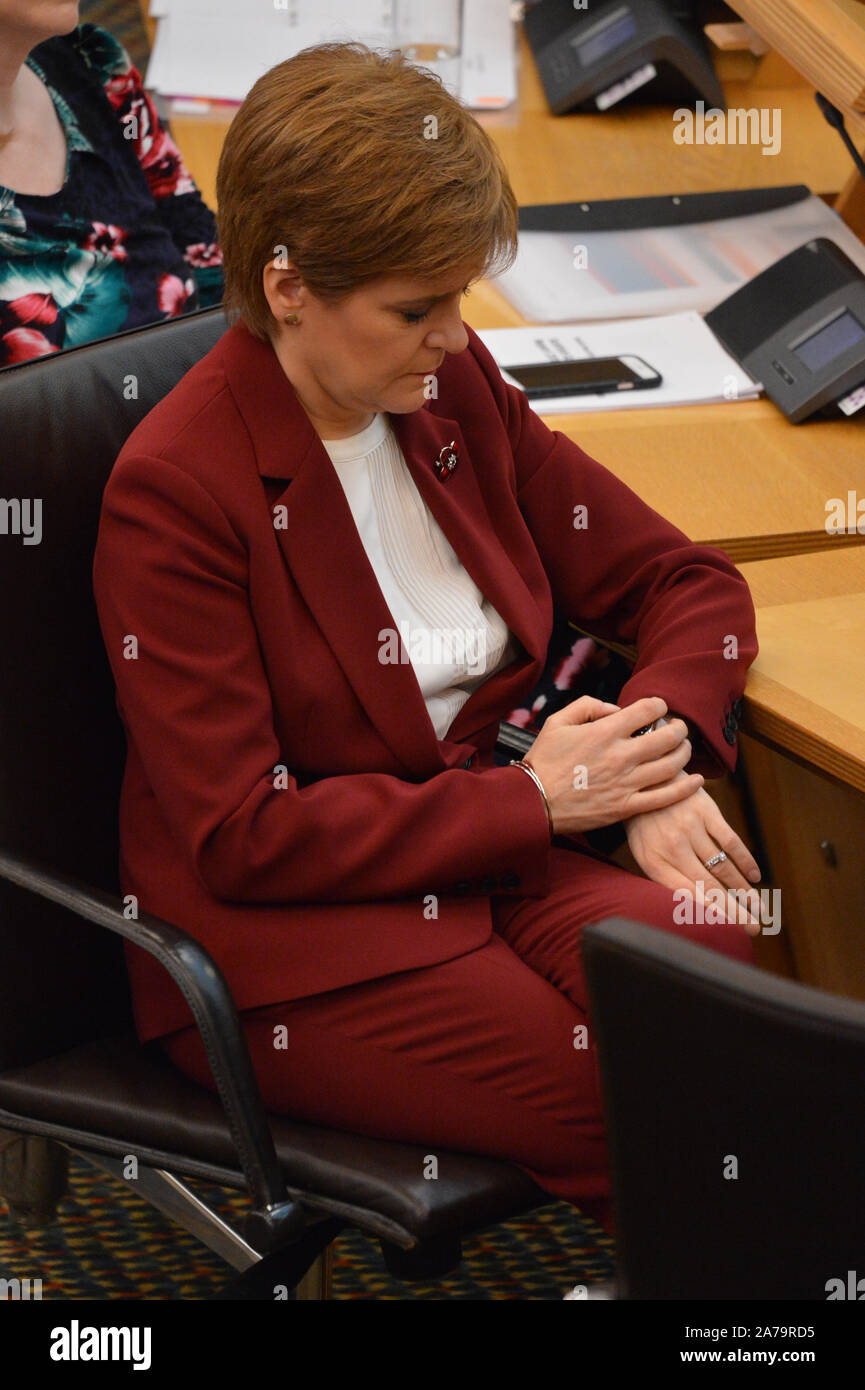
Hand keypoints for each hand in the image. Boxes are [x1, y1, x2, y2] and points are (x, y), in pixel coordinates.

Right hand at [523, 695, 703, 836]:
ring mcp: (626, 783)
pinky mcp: (627, 807)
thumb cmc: (543, 760)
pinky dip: (685, 787)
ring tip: (685, 748)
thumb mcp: (557, 721)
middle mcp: (621, 756)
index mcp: (605, 732)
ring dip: (685, 753)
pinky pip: (664, 797)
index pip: (647, 710)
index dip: (659, 705)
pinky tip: (696, 781)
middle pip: (667, 737)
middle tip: (680, 728)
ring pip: (671, 765)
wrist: (533, 801)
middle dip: (680, 728)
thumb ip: (588, 706)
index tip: (660, 708)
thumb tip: (615, 709)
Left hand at [623, 773, 763, 934]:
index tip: (731, 933)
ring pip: (723, 868)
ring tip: (759, 909)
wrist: (648, 779)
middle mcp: (672, 848)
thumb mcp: (643, 853)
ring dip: (744, 891)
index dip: (712, 916)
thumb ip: (664, 878)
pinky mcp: (706, 811)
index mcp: (654, 863)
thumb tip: (691, 909)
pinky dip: (745, 860)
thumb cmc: (646, 824)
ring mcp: (690, 828)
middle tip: (754, 929)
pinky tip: (755, 876)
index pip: (686, 897)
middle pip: (709, 887)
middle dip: (735, 912)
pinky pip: (731, 841)